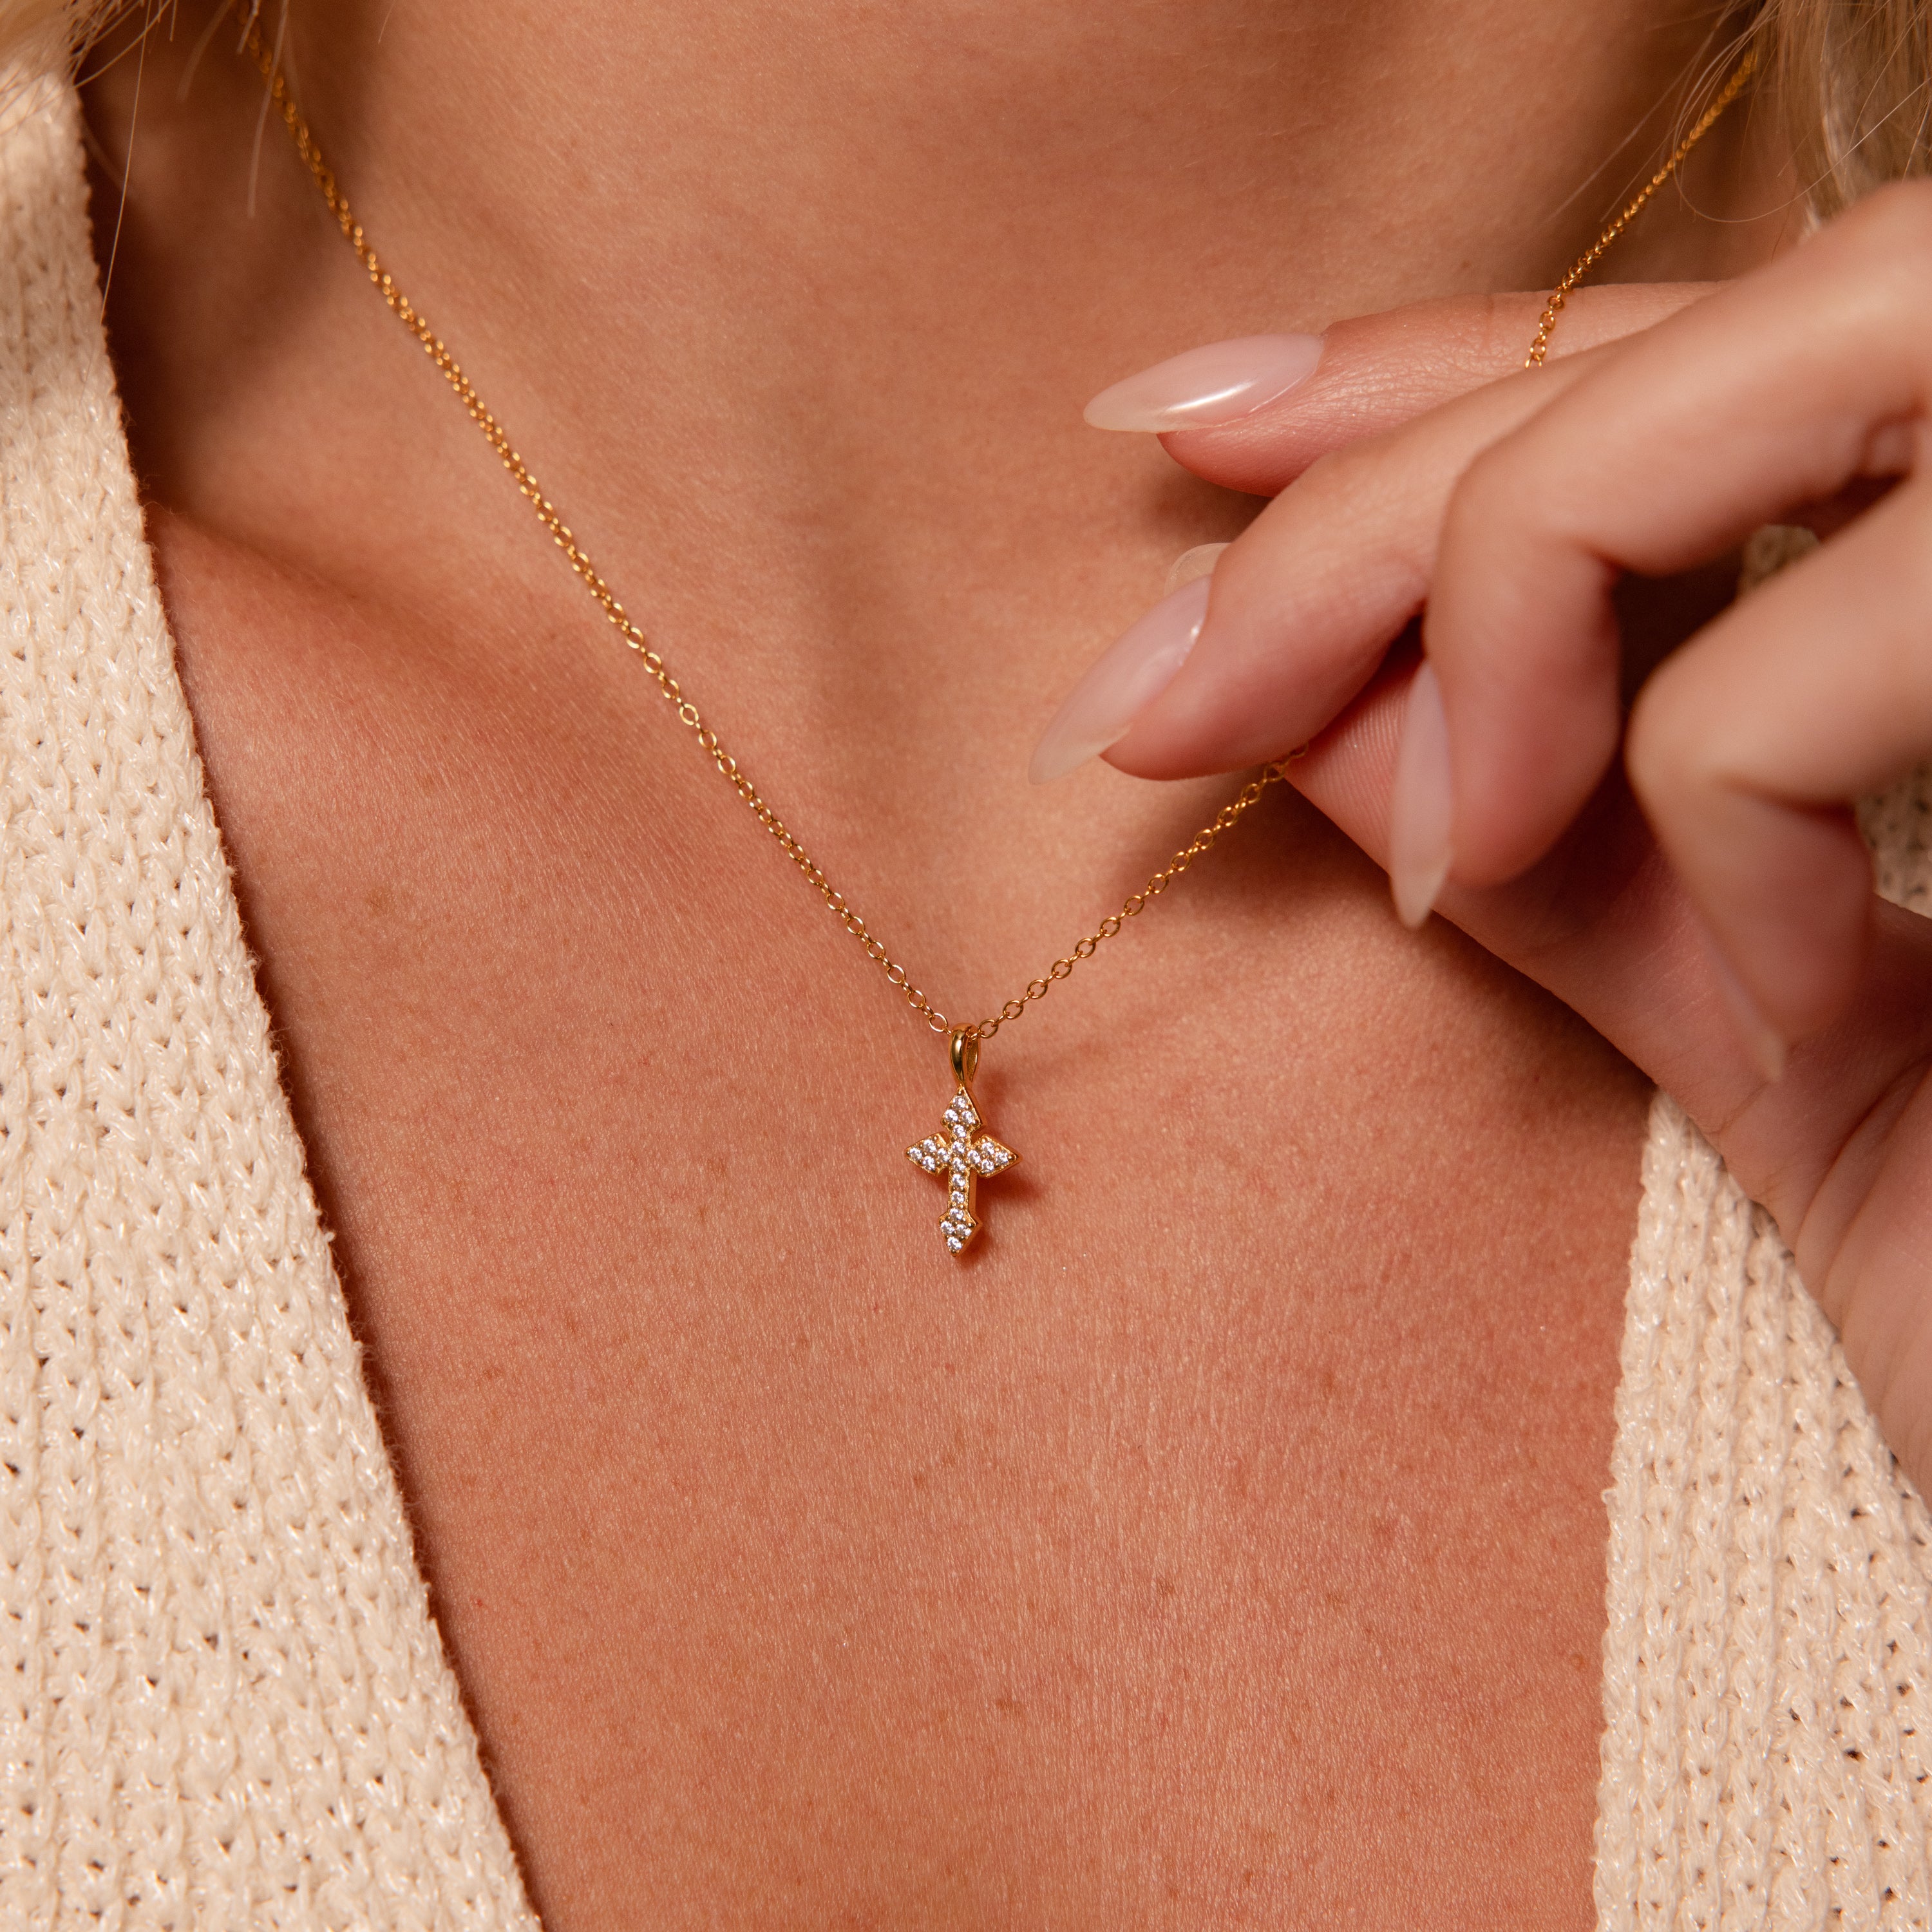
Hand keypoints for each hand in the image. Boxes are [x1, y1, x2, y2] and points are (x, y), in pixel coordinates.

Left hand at [1045, 181, 1931, 1490]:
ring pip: (1731, 412)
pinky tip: (1795, 1014)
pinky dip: (1708, 840)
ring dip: (1502, 615)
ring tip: (1456, 858)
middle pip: (1685, 351)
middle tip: (1150, 699)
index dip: (1431, 362)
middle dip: (1370, 499)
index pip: (1689, 345)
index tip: (1185, 429)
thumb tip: (1301, 700)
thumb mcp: (1766, 1020)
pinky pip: (1777, 700)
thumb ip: (1562, 842)